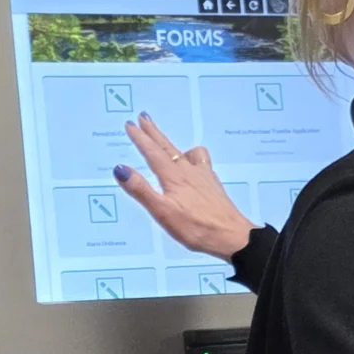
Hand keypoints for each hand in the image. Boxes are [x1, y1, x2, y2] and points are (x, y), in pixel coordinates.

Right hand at [115, 114, 254, 258]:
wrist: (231, 236)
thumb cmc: (196, 227)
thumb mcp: (162, 212)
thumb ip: (141, 190)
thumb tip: (121, 169)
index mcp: (173, 177)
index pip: (152, 153)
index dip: (140, 138)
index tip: (130, 124)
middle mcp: (188, 171)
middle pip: (167, 147)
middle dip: (153, 133)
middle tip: (144, 118)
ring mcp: (203, 177)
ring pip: (184, 153)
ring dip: (172, 145)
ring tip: (167, 142)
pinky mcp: (213, 185)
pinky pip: (201, 162)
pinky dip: (193, 157)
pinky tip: (194, 164)